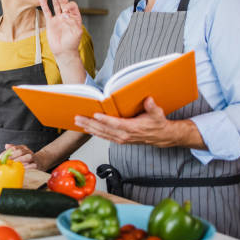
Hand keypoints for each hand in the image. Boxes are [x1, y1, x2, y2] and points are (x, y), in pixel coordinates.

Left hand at [4, 144, 41, 169]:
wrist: (42, 160)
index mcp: (23, 148)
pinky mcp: (37, 164)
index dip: (6, 152)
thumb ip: (13, 149)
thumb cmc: (28, 157)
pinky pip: (33, 165)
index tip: (0, 157)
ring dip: (21, 159)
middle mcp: (28, 152)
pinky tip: (23, 168)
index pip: (14, 148)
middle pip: (21, 151)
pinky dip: (28, 167)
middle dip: (13, 155)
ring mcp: (33, 158)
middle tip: (7, 160)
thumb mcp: (21, 151)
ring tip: (15, 162)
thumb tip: (6, 145)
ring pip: (28, 156)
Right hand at [39, 0, 82, 59]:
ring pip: (56, 5)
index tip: (66, 10)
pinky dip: (45, 6)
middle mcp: (66, 16)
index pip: (72, 6)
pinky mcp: (51, 22)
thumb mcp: (77, 32)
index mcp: (75, 17)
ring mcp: (58, 19)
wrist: (64, 51)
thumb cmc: (72, 43)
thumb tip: (65, 14)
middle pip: (63, 3)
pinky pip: (47, 12)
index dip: (69, 6)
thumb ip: (73, 22)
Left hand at [74, 97, 200, 147]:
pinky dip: (94, 132)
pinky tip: (86, 128)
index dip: (105, 120)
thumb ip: (153, 107)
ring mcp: (121, 138)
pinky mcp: (119, 139)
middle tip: (78, 118)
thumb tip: (149, 100)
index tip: (95, 115)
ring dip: (89, 128)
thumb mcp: (158, 114)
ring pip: (102, 134)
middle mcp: (125, 135)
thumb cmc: (157, 124)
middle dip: (90, 123)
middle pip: (104, 130)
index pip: (116, 124)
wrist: (160, 136)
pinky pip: (104, 136)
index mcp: (132, 128)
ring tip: (78, 122)